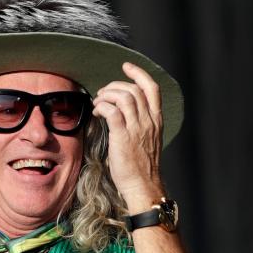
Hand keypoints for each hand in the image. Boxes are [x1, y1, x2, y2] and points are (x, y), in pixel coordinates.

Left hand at [92, 62, 165, 209]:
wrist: (142, 185)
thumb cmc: (140, 167)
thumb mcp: (145, 140)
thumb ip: (138, 124)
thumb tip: (119, 112)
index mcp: (156, 120)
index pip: (152, 88)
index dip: (139, 74)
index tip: (126, 67)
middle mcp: (148, 121)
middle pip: (134, 89)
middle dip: (115, 85)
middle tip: (102, 93)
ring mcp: (137, 128)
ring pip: (123, 97)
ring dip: (106, 95)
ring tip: (97, 102)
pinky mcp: (123, 136)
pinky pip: (112, 111)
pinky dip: (102, 106)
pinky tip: (96, 111)